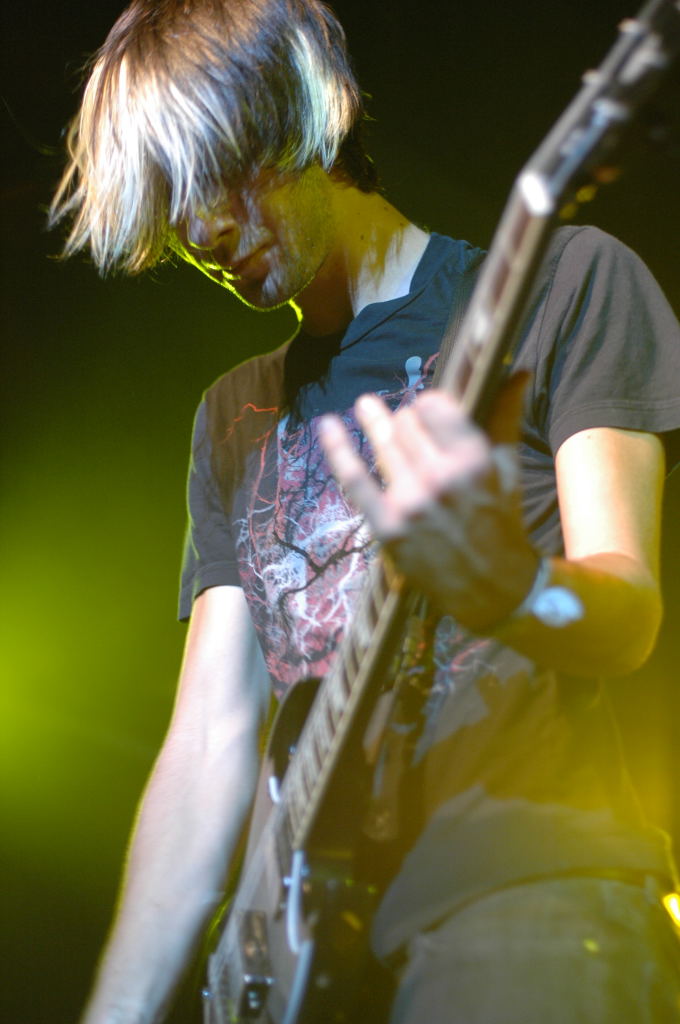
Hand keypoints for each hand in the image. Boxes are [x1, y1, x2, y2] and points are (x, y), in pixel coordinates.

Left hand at [319, 381, 539, 631]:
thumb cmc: (500, 522)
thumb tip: (516, 371)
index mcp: (474, 460)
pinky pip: (356, 480)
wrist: (492, 587)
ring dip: (375, 422)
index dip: (429, 406)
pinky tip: (326, 426)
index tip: (430, 412)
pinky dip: (338, 450)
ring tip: (366, 405)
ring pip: (384, 446)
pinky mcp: (388, 526)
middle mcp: (440, 478)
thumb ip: (505, 416)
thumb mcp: (508, 468)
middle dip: (408, 422)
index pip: (433, 406)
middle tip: (409, 427)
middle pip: (407, 425)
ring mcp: (410, 502)